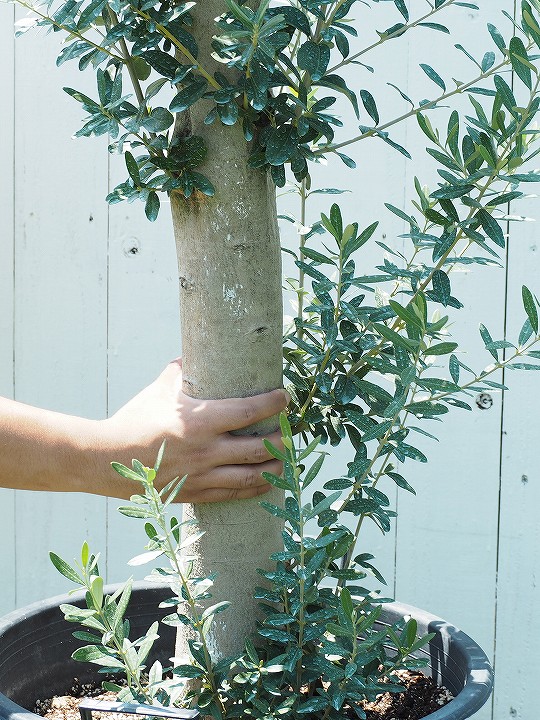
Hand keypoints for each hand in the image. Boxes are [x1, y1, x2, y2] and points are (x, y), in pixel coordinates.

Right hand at [102, 359, 287, 501]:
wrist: (107, 459)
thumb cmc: (135, 420)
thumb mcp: (159, 390)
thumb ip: (180, 371)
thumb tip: (193, 353)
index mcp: (199, 422)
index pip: (248, 412)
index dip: (273, 404)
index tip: (284, 397)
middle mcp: (206, 451)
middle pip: (260, 447)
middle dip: (282, 438)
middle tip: (290, 429)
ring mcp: (202, 475)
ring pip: (252, 475)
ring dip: (275, 466)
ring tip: (285, 457)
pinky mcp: (196, 493)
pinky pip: (234, 493)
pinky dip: (255, 488)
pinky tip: (266, 481)